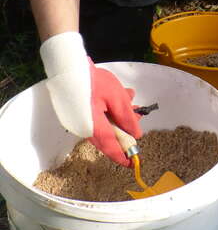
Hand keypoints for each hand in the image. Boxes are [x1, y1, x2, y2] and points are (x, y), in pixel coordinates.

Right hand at [40, 32, 141, 165]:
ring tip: (131, 103)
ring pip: (104, 125)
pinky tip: (120, 96)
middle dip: (125, 129)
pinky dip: (110, 110)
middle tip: (138, 120)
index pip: (110, 147)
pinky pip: (97, 117)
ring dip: (119, 116)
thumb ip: (127, 117)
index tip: (132, 163)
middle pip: (108, 136)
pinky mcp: (77, 113)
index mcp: (93, 127)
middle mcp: (84, 128)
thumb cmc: (92, 80)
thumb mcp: (116, 97)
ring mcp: (79, 121)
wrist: (68, 66)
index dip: (122, 155)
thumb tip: (136, 134)